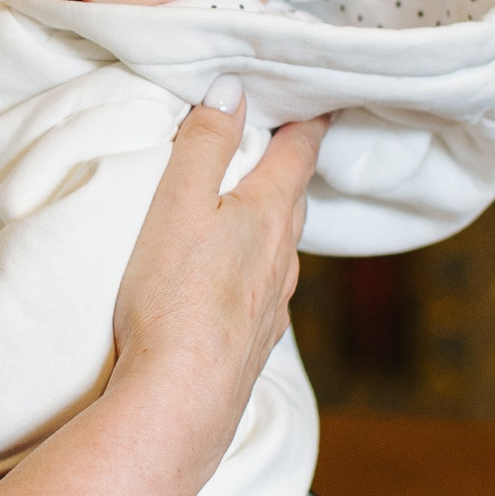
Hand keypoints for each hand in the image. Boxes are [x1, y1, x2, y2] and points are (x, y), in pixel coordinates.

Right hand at [109, 86, 327, 424]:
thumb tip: (232, 90)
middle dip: (290, 169)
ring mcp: (271, 307)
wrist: (179, 404)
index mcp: (266, 216)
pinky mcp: (251, 345)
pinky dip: (256, 269)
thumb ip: (204, 144)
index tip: (322, 99)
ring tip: (256, 207)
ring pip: (281, 249)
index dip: (309, 122)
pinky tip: (238, 281)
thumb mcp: (177, 203)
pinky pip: (264, 291)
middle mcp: (280, 260)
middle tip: (283, 142)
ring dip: (273, 221)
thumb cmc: (172, 300)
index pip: (298, 155)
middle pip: (293, 201)